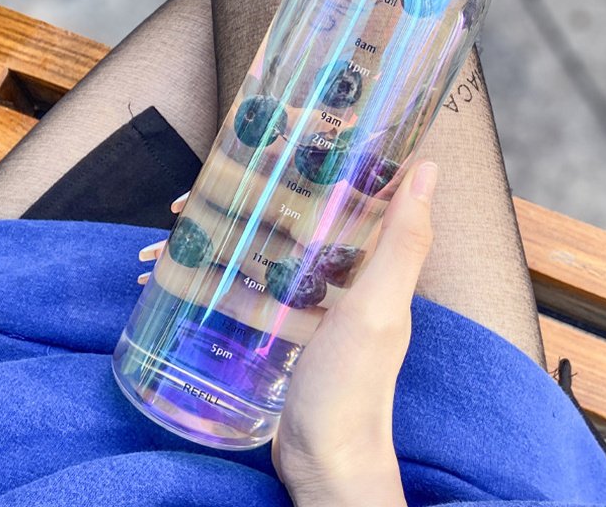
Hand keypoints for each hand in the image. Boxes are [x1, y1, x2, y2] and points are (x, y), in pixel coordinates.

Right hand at [137, 160, 437, 506]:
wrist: (325, 463)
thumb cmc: (355, 386)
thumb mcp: (378, 307)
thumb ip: (403, 239)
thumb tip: (427, 167)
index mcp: (373, 260)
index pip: (346, 194)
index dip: (312, 164)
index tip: (272, 141)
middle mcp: (345, 275)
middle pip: (294, 218)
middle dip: (248, 200)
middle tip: (199, 193)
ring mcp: (312, 301)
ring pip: (265, 251)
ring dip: (225, 236)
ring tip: (177, 228)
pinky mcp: (285, 327)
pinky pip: (251, 290)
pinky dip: (219, 279)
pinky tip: (182, 273)